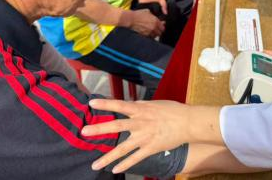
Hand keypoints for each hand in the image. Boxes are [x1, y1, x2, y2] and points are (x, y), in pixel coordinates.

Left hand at [80, 100, 221, 173]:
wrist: (187, 123)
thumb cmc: (170, 110)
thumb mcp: (152, 104)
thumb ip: (138, 106)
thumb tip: (128, 105)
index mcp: (139, 109)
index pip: (118, 104)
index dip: (105, 103)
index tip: (91, 102)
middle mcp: (139, 123)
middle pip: (116, 126)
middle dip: (99, 129)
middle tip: (84, 131)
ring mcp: (144, 137)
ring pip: (123, 149)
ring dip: (108, 157)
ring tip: (94, 164)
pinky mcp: (150, 148)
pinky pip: (135, 158)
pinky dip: (125, 165)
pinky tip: (115, 170)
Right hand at [124, 8, 165, 38]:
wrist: (130, 19)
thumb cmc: (138, 14)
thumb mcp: (147, 11)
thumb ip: (153, 15)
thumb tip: (158, 18)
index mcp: (156, 21)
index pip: (163, 28)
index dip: (161, 27)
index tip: (160, 27)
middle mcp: (154, 27)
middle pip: (160, 33)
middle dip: (158, 31)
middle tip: (155, 29)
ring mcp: (149, 32)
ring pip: (155, 36)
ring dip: (154, 34)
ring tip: (150, 31)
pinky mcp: (145, 35)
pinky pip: (150, 37)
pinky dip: (149, 36)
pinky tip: (147, 32)